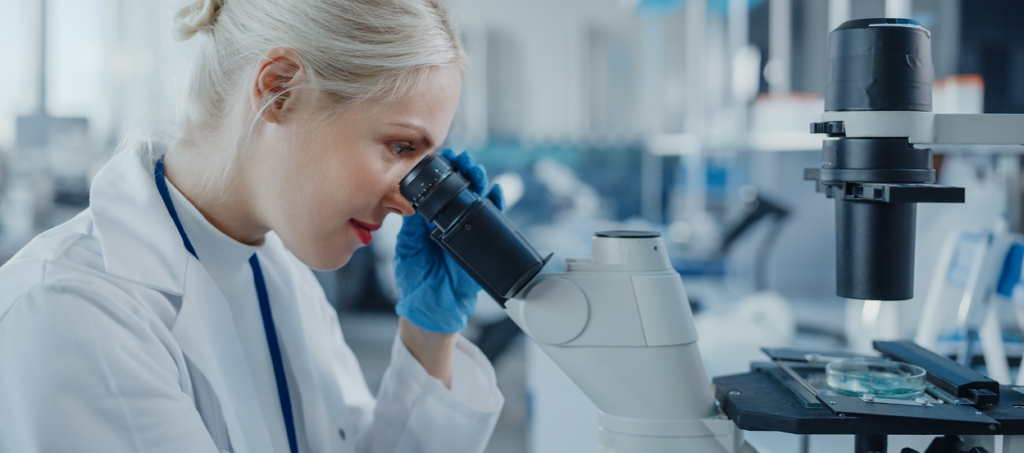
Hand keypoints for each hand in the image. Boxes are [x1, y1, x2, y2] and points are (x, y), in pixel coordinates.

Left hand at [394, 149, 504, 333]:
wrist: (432, 309)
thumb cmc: (416, 281)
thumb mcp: (408, 250)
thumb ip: (412, 228)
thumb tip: (416, 204)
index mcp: (429, 220)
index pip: (439, 189)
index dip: (443, 171)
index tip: (444, 158)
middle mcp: (450, 221)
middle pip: (462, 188)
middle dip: (465, 170)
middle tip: (464, 160)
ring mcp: (467, 230)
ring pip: (478, 199)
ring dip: (480, 181)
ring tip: (477, 171)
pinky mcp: (481, 243)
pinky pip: (492, 221)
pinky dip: (496, 204)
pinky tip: (495, 191)